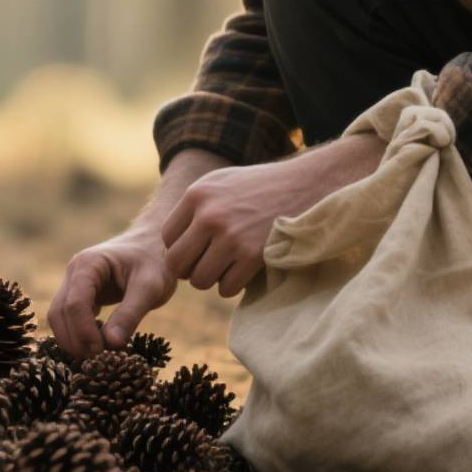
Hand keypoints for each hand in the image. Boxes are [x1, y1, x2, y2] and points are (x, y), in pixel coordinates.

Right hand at [46, 231, 176, 358]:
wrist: (155, 246)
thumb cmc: (156, 261)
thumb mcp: (150, 287)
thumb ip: (130, 314)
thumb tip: (111, 344)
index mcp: (88, 264)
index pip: (74, 303)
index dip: (84, 331)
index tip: (102, 351)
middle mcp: (74, 272)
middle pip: (59, 313)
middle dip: (75, 339)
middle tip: (100, 359)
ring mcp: (74, 283)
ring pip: (58, 318)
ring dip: (73, 340)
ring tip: (99, 354)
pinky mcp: (79, 295)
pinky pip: (68, 318)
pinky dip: (78, 334)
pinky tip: (98, 343)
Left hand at [160, 135, 386, 296]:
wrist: (305, 185)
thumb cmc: (260, 187)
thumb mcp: (220, 183)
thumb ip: (193, 208)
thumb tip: (167, 246)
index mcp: (197, 195)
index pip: (167, 238)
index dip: (179, 248)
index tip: (196, 248)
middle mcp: (209, 215)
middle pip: (177, 264)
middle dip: (189, 269)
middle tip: (207, 263)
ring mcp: (231, 237)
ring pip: (200, 280)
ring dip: (211, 279)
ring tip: (226, 266)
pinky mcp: (253, 255)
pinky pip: (226, 288)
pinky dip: (232, 285)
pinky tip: (243, 270)